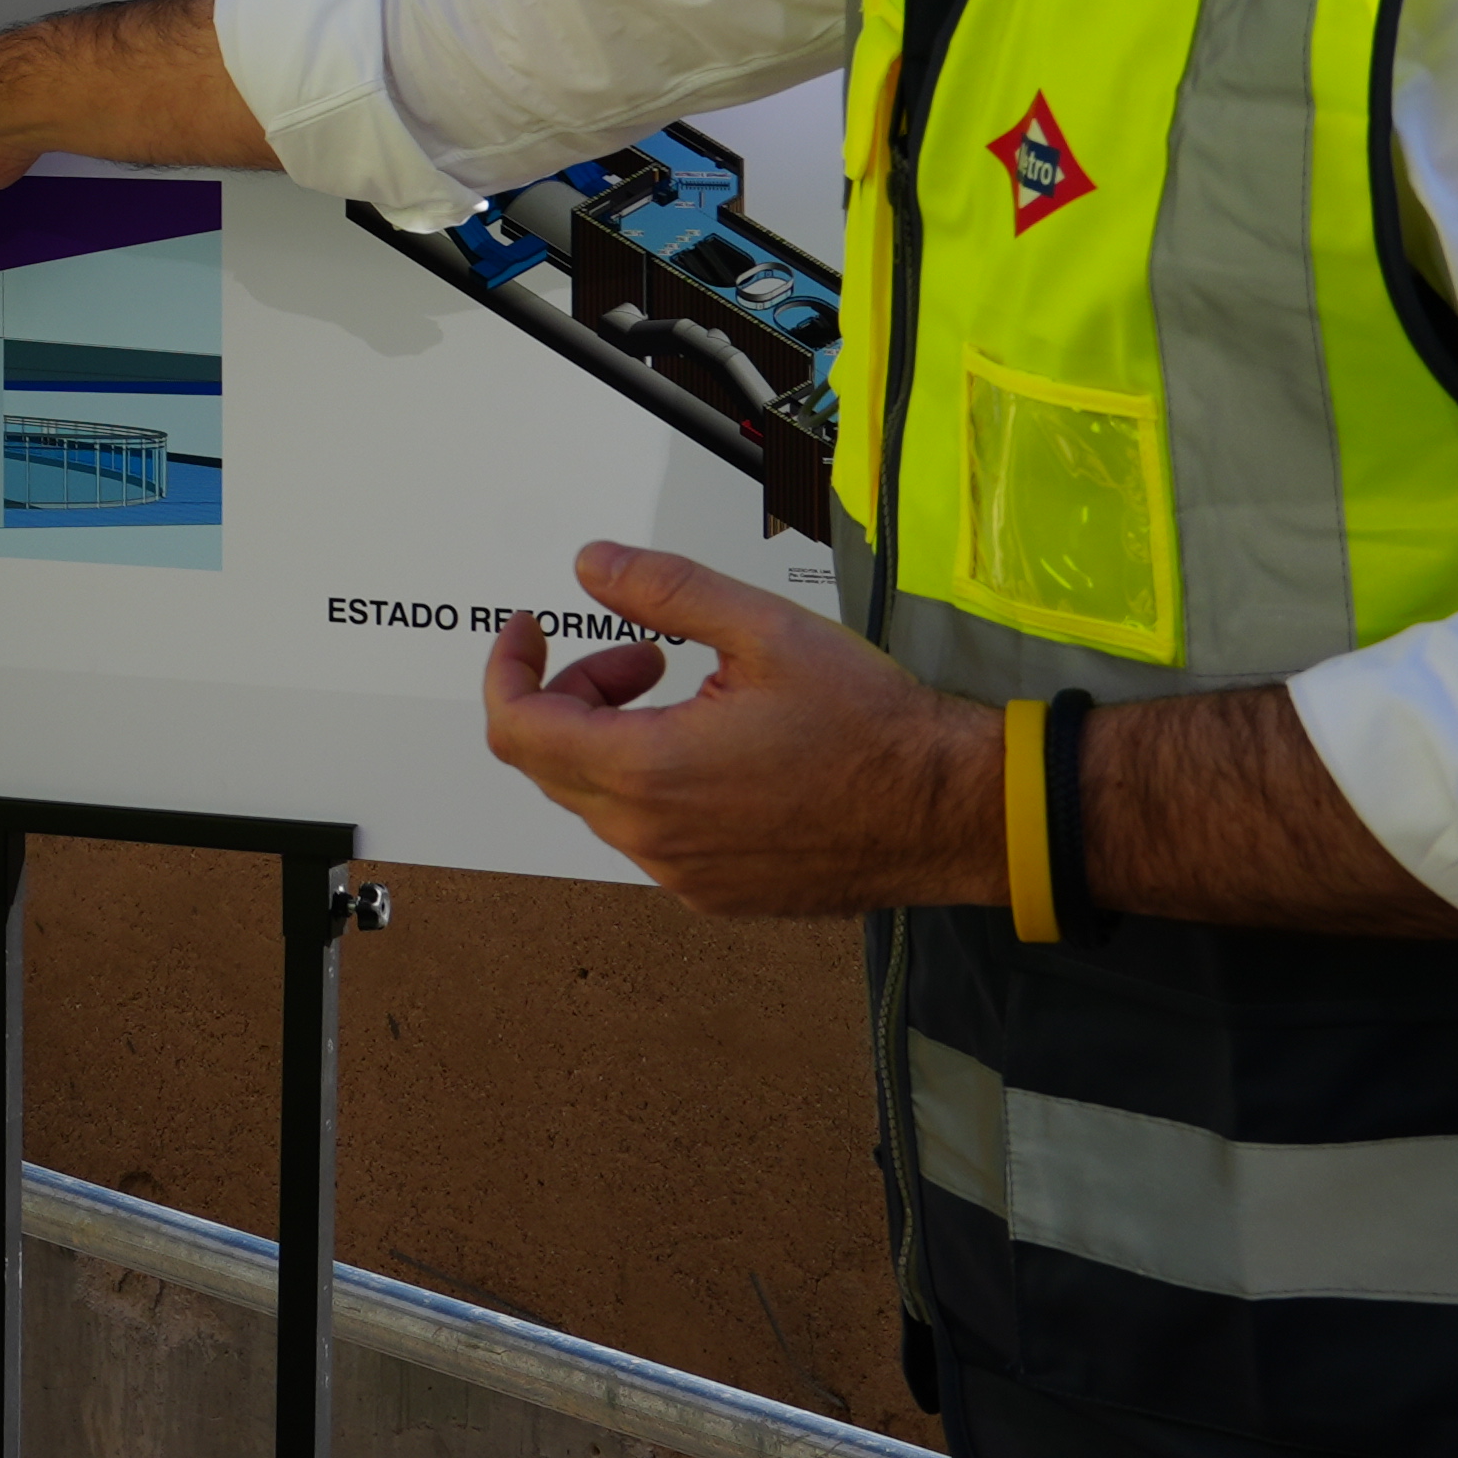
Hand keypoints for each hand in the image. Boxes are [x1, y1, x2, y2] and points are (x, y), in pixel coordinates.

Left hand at [476, 542, 992, 917]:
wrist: (947, 811)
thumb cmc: (873, 730)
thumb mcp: (762, 628)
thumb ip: (662, 590)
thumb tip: (593, 565)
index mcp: (649, 774)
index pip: (517, 728)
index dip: (510, 668)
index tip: (529, 631)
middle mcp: (654, 838)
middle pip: (548, 762)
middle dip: (574, 692)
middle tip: (638, 652)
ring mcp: (682, 874)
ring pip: (597, 799)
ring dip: (614, 734)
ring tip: (686, 689)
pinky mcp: (714, 892)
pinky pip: (646, 833)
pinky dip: (651, 779)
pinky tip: (714, 744)